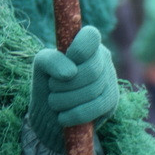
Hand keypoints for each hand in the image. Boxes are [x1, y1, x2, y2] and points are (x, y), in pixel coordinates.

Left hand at [29, 26, 118, 152]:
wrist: (50, 114)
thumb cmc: (47, 82)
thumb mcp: (42, 65)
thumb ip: (51, 60)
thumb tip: (70, 73)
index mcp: (87, 42)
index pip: (91, 36)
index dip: (79, 50)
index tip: (66, 61)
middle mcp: (103, 58)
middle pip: (90, 70)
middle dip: (64, 84)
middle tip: (52, 88)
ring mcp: (110, 79)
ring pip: (92, 90)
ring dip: (65, 100)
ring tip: (55, 102)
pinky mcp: (111, 101)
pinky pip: (95, 108)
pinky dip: (74, 114)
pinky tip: (63, 117)